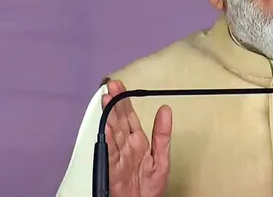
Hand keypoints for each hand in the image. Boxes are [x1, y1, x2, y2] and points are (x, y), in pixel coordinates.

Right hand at [102, 80, 172, 196]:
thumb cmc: (150, 189)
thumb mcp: (161, 159)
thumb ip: (162, 135)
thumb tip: (166, 111)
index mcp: (138, 143)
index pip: (129, 118)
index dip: (125, 102)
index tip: (121, 87)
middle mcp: (126, 148)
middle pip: (118, 121)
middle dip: (115, 103)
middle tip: (112, 85)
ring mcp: (117, 157)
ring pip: (112, 132)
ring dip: (108, 116)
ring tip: (107, 100)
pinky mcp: (111, 170)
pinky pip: (108, 152)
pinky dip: (107, 140)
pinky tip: (105, 127)